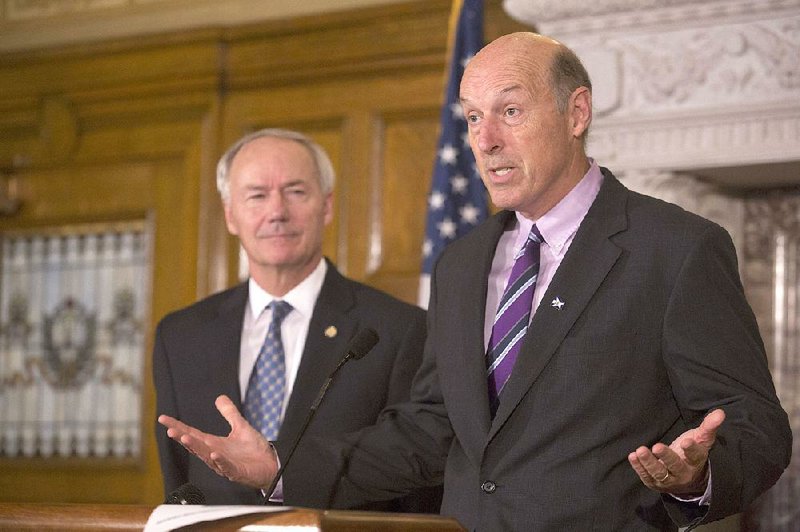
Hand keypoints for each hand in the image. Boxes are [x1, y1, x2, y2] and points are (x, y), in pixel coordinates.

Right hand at [158, 395, 278, 488]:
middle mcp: (215, 454)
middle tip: (171, 430)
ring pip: (206, 456)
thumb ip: (230, 413)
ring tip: (185, 438)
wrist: (270, 466)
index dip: (177, 426)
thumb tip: (220, 398)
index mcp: (214, 443)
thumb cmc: (254, 451)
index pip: (192, 433)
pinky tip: (213, 454)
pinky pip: (225, 467)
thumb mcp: (240, 427)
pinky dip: (219, 461)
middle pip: (195, 445)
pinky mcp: (236, 472)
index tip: (163, 418)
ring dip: (196, 448)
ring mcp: (224, 464)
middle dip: (182, 437)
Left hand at [628, 408, 724, 495]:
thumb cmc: (691, 453)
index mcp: (696, 461)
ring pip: (659, 473)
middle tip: (657, 447)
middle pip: (675, 466)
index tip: (686, 441)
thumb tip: (720, 412)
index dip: (691, 449)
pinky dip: (639, 467)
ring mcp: (668, 480)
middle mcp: (683, 473)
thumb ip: (709, 426)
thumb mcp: (701, 439)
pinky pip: (646, 477)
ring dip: (649, 462)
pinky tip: (632, 456)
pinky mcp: (655, 483)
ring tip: (639, 451)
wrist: (687, 478)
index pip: (696, 455)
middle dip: (666, 457)